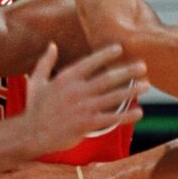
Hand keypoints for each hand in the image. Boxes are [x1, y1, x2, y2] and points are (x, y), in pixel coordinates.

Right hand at [22, 43, 147, 156]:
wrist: (31, 133)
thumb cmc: (34, 107)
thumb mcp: (36, 81)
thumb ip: (45, 61)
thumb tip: (52, 45)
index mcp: (65, 78)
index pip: (90, 62)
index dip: (105, 54)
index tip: (120, 48)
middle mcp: (76, 91)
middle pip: (107, 79)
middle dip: (127, 72)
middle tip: (143, 66)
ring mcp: (83, 108)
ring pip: (113, 97)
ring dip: (131, 91)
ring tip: (146, 85)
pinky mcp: (86, 124)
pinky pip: (111, 118)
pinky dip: (126, 116)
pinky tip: (139, 112)